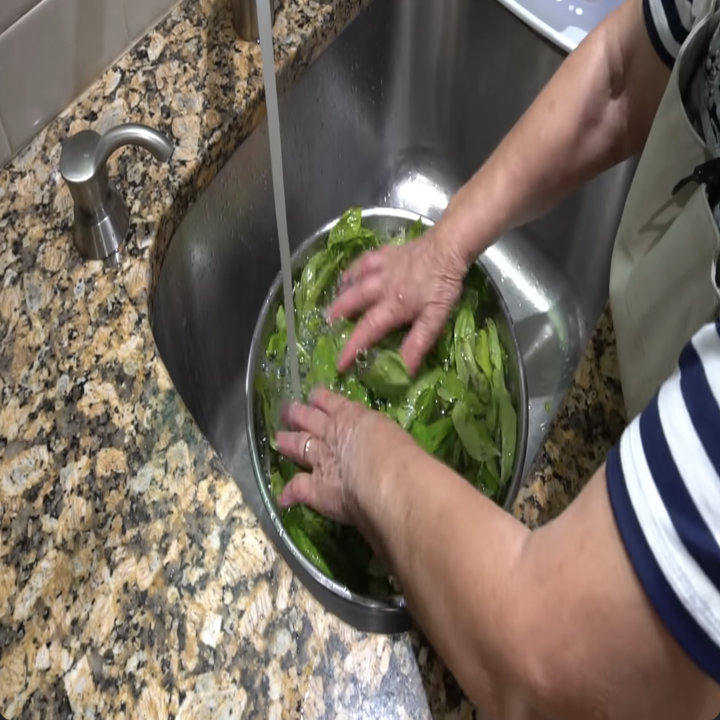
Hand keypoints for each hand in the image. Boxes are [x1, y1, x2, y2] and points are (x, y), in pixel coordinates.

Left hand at [276, 388, 401, 523]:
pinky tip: (284, 497)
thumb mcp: (393, 432)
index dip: (321, 399)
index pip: (332, 402)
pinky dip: (290, 492)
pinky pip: (298, 487)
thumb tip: (385, 443)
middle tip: (287, 411)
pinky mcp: (315, 487)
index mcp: (354, 417)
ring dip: (288, 442)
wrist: (387, 479)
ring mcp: (320, 460)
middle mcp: (332, 434)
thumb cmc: (400, 452)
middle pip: (309, 420)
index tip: (314, 395)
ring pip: (299, 446)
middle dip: (298, 415)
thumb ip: (381, 434)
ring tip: (280, 439)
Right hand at [327, 229, 466, 373]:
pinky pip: (363, 261)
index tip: (339, 364)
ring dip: (341, 293)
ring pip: (355, 282)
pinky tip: (348, 275)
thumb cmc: (443, 284)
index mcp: (393, 306)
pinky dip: (353, 269)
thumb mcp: (436, 318)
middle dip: (339, 315)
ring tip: (331, 304)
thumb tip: (405, 370)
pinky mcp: (387, 254)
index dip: (352, 348)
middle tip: (327, 326)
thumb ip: (418, 343)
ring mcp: (382, 269)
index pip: (367, 330)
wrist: (447, 246)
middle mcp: (381, 288)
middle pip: (353, 302)